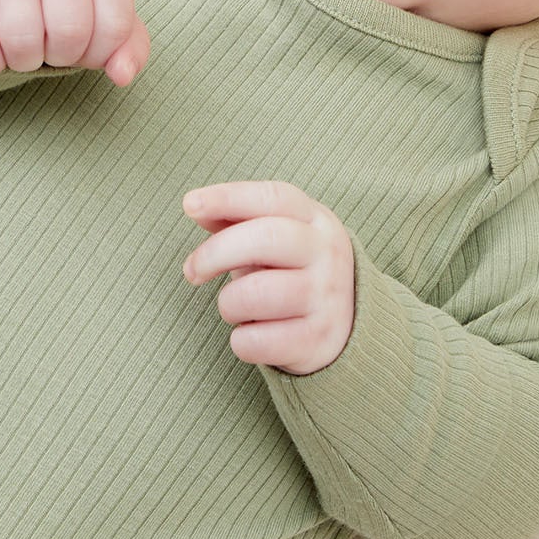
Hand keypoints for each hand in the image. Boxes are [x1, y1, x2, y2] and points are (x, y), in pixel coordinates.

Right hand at [0, 0, 148, 85]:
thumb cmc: (64, 9)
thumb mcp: (105, 21)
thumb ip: (128, 48)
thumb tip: (122, 76)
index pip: (115, 25)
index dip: (100, 53)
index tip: (86, 48)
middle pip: (69, 32)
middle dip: (61, 56)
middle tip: (51, 48)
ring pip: (22, 40)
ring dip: (24, 61)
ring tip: (24, 47)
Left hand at [181, 180, 354, 375]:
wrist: (349, 325)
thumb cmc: (293, 271)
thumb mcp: (275, 236)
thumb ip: (236, 220)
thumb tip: (195, 208)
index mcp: (315, 220)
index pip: (272, 197)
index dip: (227, 197)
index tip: (189, 204)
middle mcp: (327, 254)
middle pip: (264, 239)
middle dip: (214, 253)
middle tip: (192, 271)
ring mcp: (327, 298)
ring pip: (254, 295)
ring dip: (228, 304)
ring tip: (236, 308)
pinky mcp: (319, 340)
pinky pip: (257, 341)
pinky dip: (242, 341)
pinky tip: (253, 335)